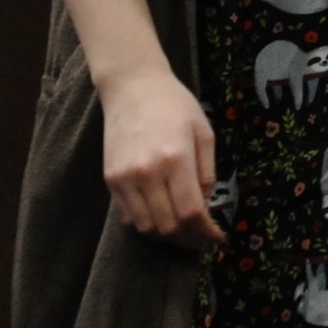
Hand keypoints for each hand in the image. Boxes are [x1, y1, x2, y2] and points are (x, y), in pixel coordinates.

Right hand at [98, 66, 223, 250]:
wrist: (132, 87)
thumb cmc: (175, 106)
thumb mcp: (204, 133)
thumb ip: (207, 173)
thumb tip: (205, 206)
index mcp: (176, 159)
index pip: (191, 213)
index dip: (206, 233)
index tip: (217, 238)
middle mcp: (147, 173)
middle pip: (168, 226)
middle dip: (189, 239)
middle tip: (202, 238)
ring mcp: (124, 178)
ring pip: (146, 227)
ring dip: (167, 236)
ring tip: (183, 232)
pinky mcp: (110, 179)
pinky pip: (127, 216)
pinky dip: (146, 224)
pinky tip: (161, 217)